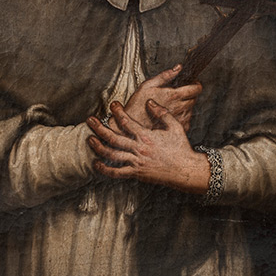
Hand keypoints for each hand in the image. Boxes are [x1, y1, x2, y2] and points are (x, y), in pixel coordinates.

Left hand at [87, 100, 210, 194]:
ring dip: (99, 147)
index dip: (117, 112)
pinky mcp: (136, 173)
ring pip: (112, 155)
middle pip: (114, 138)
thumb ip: (161, 113)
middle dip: (99, 128)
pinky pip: (117, 173)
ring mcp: (136, 162)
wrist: (185, 170)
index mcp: (147, 136)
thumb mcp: (175, 126)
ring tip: (89, 139)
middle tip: (89, 120)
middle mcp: (139, 149)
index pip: (127, 122)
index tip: (112, 104)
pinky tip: (96, 163)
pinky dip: (105, 169)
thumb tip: (149, 101)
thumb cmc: (181, 147)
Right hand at [123, 64, 202, 132]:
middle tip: (182, 92)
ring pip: (191, 110)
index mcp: (173, 95)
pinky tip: (173, 115)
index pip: (196, 89)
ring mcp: (179, 119)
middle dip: (190, 94)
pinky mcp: (177, 128)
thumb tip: (178, 67)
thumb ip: (165, 75)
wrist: (132, 126)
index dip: (197, 84)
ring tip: (175, 104)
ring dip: (186, 105)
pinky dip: (183, 116)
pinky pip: (187, 121)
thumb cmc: (137, 106)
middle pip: (194, 99)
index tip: (193, 83)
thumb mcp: (148, 85)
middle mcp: (179, 108)